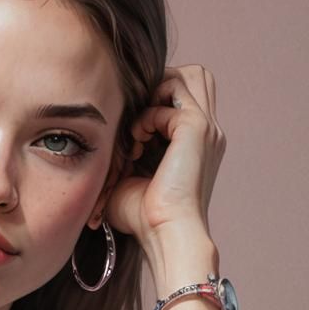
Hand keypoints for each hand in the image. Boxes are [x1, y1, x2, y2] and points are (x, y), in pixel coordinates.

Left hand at [104, 64, 225, 244]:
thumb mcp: (129, 176)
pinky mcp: (197, 130)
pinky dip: (148, 115)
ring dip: (157, 94)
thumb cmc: (142, 217)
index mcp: (197, 143)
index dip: (156, 99)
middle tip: (137, 119)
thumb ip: (124, 150)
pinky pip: (172, 96)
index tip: (132, 130)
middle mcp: (208, 132)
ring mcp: (207, 129)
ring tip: (138, 130)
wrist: (163, 234)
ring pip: (188, 76)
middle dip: (160, 86)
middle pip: (193, 75)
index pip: (184, 94)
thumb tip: (100, 135)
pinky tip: (137, 143)